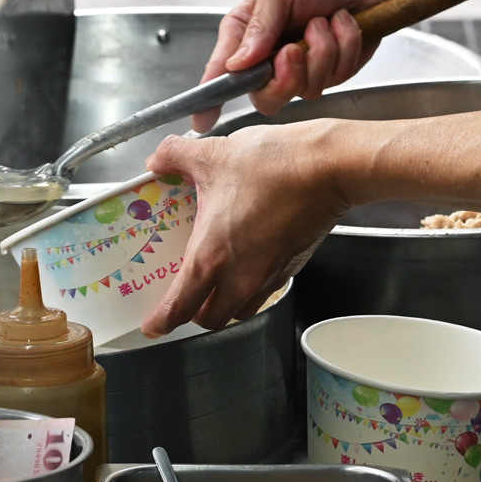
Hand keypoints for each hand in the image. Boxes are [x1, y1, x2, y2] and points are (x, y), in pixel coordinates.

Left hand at [140, 122, 349, 337]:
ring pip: (240, 309)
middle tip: (182, 296)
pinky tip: (246, 257)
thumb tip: (158, 160)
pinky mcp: (292, 265)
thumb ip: (175, 156)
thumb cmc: (275, 166)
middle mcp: (240, 276)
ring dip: (224, 303)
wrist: (328, 167)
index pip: (180, 308)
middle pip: (211, 319)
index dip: (161, 322)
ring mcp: (269, 275)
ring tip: (214, 281)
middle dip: (193, 314)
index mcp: (211, 256)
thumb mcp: (213, 154)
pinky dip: (250, 286)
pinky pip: (265, 291)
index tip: (152, 327)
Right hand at [192, 0, 387, 132]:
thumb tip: (237, 63)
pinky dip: (344, 45)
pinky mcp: (330, 75)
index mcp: (244, 37)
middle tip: (295, 49)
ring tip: (323, 21)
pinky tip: (341, 24)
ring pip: (307, 89)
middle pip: (266, 98)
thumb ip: (259, 26)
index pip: (221, 75)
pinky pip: (337, 77)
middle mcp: (268, 61)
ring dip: (322, 50)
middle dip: (286, 78)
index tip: (202, 119)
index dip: (210, 100)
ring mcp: (300, 72)